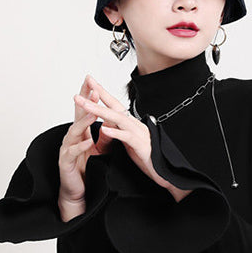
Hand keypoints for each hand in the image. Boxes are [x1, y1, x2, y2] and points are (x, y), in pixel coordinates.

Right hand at [58, 75, 113, 217]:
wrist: (77, 190)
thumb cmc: (86, 170)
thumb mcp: (99, 151)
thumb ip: (105, 137)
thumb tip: (112, 123)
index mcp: (80, 134)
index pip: (84, 112)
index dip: (88, 98)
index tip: (94, 83)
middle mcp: (72, 138)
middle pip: (77, 116)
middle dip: (84, 101)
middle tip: (91, 88)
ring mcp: (67, 149)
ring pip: (74, 132)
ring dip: (83, 121)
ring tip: (92, 112)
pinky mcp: (66, 162)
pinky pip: (73, 152)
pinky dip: (80, 147)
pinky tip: (88, 142)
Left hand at [74, 80, 181, 196]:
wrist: (166, 170)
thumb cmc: (148, 157)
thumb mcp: (130, 142)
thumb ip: (120, 132)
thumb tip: (108, 125)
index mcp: (130, 124)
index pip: (114, 105)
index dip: (102, 93)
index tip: (90, 82)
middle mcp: (134, 124)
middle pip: (114, 106)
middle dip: (99, 93)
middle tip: (86, 82)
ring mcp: (138, 133)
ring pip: (117, 118)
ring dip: (100, 110)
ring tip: (86, 104)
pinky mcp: (140, 145)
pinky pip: (126, 137)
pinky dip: (115, 132)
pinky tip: (103, 128)